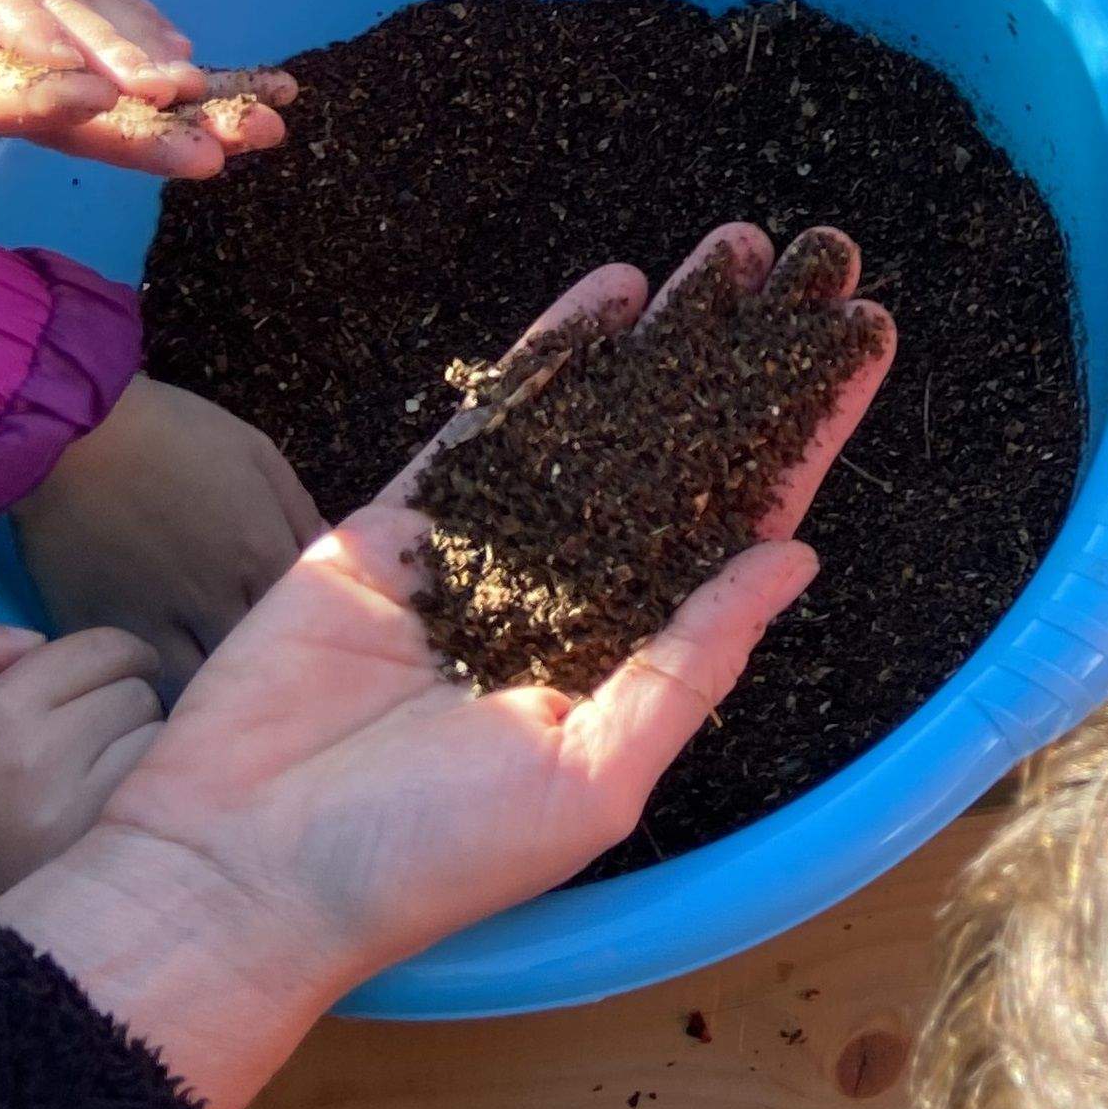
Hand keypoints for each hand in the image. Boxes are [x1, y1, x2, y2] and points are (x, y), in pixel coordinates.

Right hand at [0, 223, 894, 1108]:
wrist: (244, 860)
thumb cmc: (428, 858)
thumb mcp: (594, 777)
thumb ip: (692, 663)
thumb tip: (796, 557)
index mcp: (637, 655)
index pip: (746, 519)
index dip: (805, 434)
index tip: (863, 345)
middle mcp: (580, 589)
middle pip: (689, 444)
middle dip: (753, 356)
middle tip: (823, 256)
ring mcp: (497, 543)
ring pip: (606, 412)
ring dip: (673, 333)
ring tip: (742, 248)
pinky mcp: (412, 512)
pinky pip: (501, 413)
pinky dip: (558, 349)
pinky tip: (617, 291)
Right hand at [0, 613, 162, 919]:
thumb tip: (36, 640)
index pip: (103, 650)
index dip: (117, 650)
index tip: (114, 663)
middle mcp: (43, 757)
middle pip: (136, 693)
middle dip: (126, 689)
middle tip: (104, 705)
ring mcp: (71, 810)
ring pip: (153, 741)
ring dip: (139, 735)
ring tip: (109, 744)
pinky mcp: (86, 848)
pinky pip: (145, 791)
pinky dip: (140, 779)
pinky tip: (113, 782)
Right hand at [17, 377, 325, 691]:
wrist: (68, 431)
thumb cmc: (171, 432)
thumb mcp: (255, 454)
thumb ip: (299, 513)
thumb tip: (332, 557)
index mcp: (258, 554)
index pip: (306, 621)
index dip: (306, 632)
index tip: (300, 637)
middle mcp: (212, 600)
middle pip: (255, 667)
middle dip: (261, 674)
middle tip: (260, 678)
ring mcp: (152, 623)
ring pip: (195, 691)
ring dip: (205, 694)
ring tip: (207, 695)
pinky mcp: (97, 634)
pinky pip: (131, 681)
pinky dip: (147, 687)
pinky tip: (153, 683)